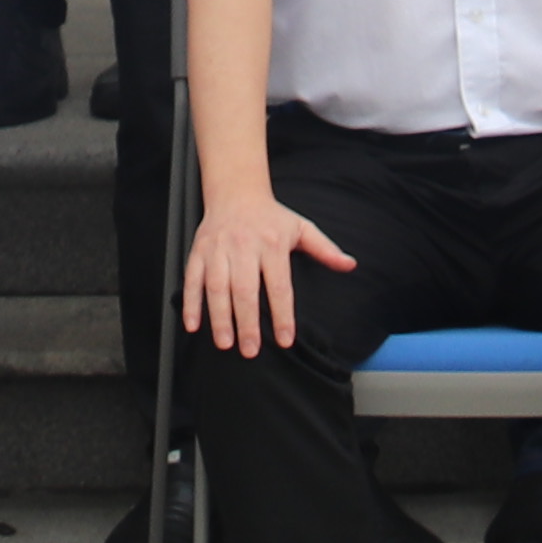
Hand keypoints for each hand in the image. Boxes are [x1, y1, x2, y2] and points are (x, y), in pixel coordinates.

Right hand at [180, 192, 345, 354]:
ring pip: (217, 286)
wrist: (236, 192)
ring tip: (225, 344)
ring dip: (219, 317)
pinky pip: (192, 279)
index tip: (284, 339)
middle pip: (245, 289)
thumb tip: (350, 265)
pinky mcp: (199, 251)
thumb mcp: (302, 228)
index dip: (282, 314)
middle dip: (247, 323)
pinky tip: (192, 325)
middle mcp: (244, 246)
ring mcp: (218, 249)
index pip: (279, 285)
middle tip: (250, 350)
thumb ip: (325, 249)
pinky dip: (191, 302)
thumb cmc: (271, 217)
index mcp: (272, 243)